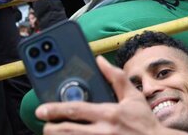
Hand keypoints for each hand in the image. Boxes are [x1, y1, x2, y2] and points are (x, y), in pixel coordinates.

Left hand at [36, 56, 186, 134]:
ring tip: (52, 132)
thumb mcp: (133, 97)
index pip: (76, 110)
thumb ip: (116, 77)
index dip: (55, 109)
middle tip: (45, 124)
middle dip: (51, 127)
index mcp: (109, 113)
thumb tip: (100, 61)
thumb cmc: (145, 122)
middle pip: (67, 130)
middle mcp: (103, 131)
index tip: (41, 110)